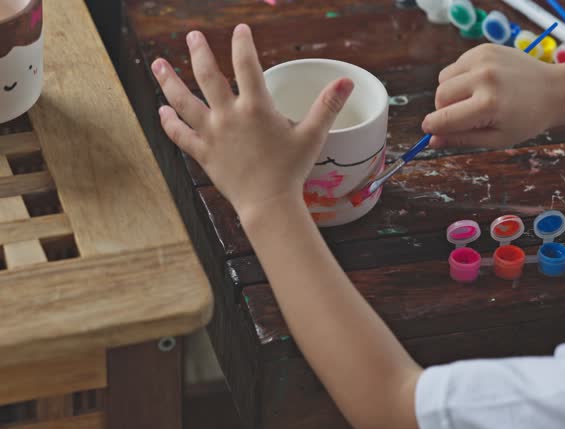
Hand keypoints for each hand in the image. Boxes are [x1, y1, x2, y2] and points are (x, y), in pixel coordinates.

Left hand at [151, 24, 352, 215]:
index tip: (239, 30)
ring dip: (168, 81)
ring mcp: (212, 134)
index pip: (246, 64)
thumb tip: (347, 81)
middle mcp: (229, 116)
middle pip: (207, 76)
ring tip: (158, 63)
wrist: (269, 204)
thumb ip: (328, 105)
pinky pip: (180, 135)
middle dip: (198, 52)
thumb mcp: (313, 135)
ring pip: (183, 102)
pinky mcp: (203, 153)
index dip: (242, 43)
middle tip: (193, 36)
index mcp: (256, 107)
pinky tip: (161, 111)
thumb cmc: (292, 171)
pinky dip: (169, 123)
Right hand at [422, 44, 564, 148]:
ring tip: (472, 99)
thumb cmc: (527, 120)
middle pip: (440, 96)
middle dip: (444, 110)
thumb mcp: (497, 138)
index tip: (428, 130)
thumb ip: (462, 139)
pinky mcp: (484, 48)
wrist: (553, 91)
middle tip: (462, 116)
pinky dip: (461, 77)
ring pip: (444, 79)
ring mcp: (484, 59)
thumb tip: (432, 140)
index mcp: (488, 105)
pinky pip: (456, 66)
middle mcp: (484, 78)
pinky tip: (480, 84)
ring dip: (450, 92)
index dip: (432, 127)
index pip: (444, 118)